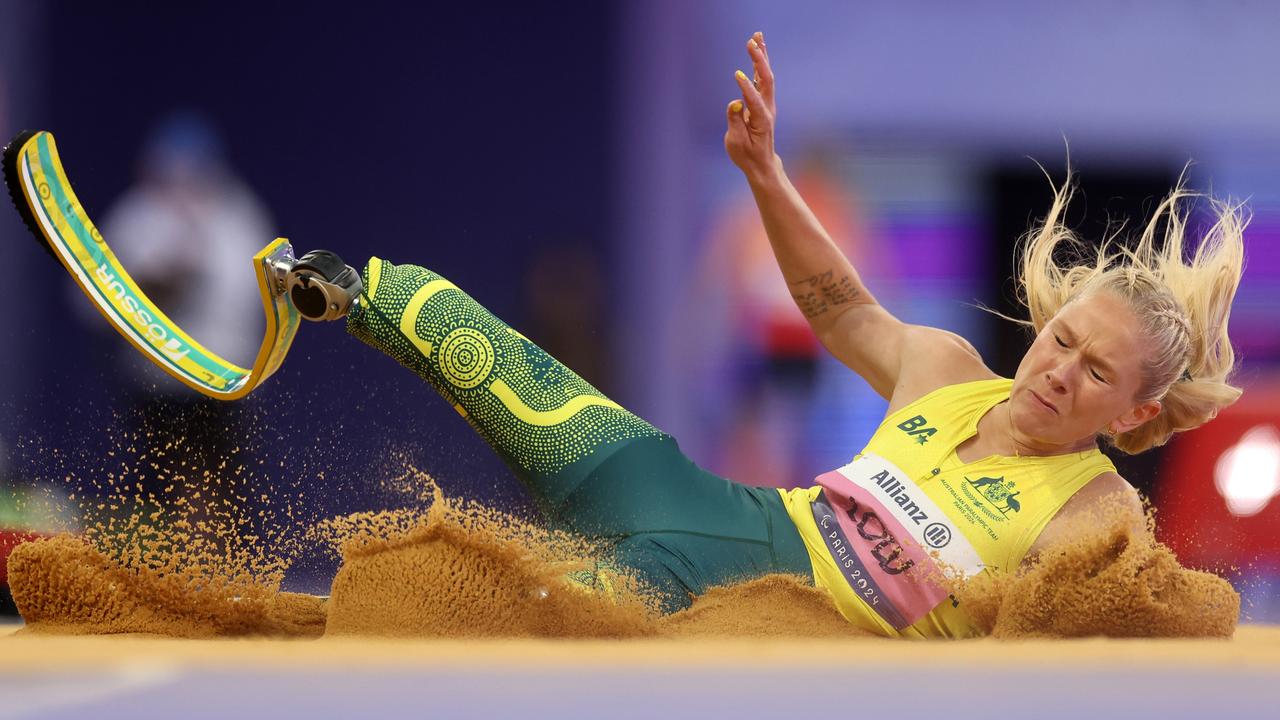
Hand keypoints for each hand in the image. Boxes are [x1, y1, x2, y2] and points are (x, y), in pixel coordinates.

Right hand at [724, 31, 778, 182]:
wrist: (761, 161)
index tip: (737, 74)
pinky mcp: (763, 100)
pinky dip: (760, 62)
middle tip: (751, 43)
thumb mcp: (736, 143)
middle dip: (759, 61)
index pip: (754, 100)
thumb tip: (734, 102)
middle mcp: (767, 108)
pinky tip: (757, 48)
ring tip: (756, 37)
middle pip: (766, 80)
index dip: (746, 88)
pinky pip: (763, 77)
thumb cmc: (746, 154)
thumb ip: (734, 122)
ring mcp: (767, 103)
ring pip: (766, 75)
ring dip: (761, 55)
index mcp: (761, 120)